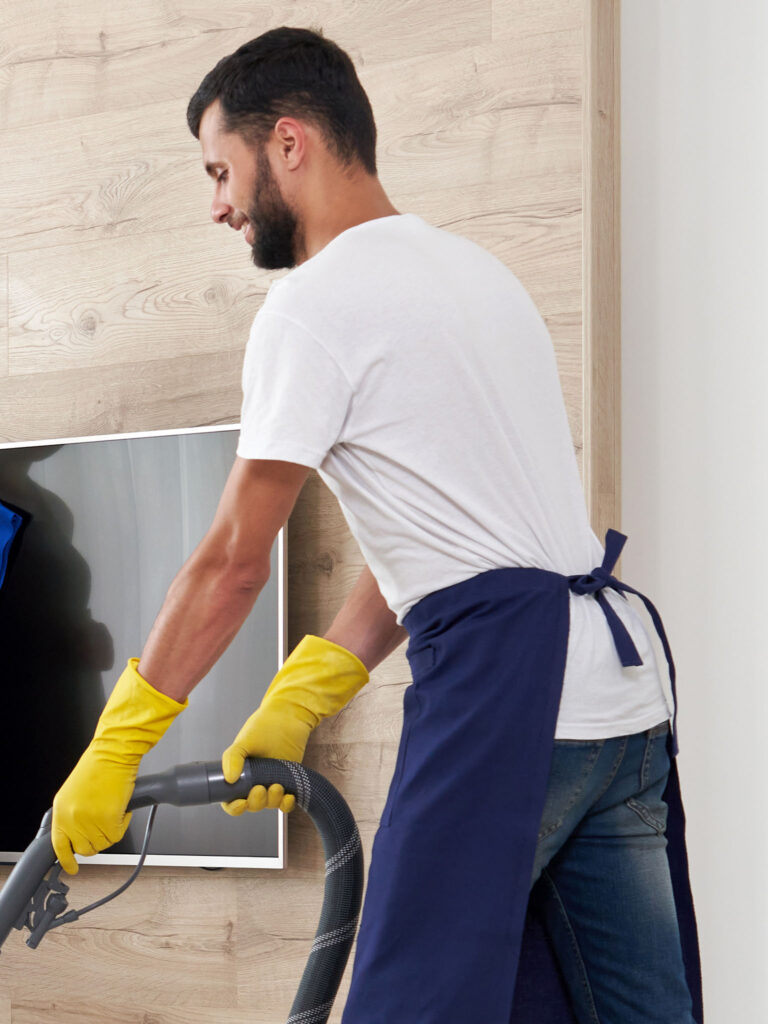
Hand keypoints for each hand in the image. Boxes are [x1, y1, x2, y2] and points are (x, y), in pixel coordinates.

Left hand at [51, 657, 186, 873]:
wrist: (113, 752)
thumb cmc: (99, 766)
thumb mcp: (75, 792)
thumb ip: (73, 813)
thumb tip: (79, 831)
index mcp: (61, 811)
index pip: (59, 845)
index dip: (67, 860)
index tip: (72, 868)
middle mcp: (71, 818)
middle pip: (85, 848)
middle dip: (98, 841)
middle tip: (106, 826)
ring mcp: (88, 821)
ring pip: (104, 843)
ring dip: (112, 830)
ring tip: (114, 811)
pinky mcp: (107, 819)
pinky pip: (117, 834)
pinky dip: (123, 823)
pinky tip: (122, 809)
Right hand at [220, 702, 305, 814]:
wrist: (288, 718)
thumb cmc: (264, 727)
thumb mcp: (244, 741)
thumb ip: (233, 758)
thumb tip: (229, 779)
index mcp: (239, 775)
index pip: (231, 801)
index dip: (234, 807)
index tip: (241, 803)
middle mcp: (254, 783)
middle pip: (251, 805)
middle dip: (256, 801)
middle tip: (260, 788)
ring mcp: (271, 783)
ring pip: (269, 804)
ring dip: (272, 801)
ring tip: (277, 786)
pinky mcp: (288, 783)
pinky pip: (286, 802)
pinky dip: (287, 804)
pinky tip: (289, 796)